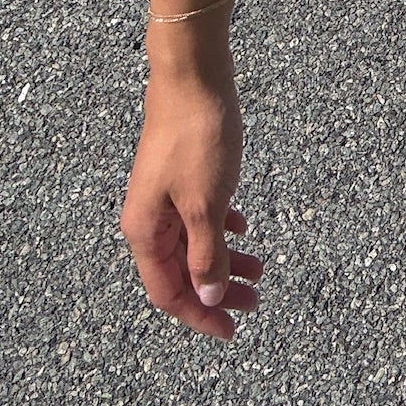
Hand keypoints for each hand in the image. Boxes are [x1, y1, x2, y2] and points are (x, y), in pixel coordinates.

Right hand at [120, 48, 263, 340]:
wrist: (194, 76)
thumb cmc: (197, 136)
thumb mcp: (206, 203)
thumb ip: (206, 254)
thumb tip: (208, 296)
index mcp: (146, 232)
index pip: (169, 293)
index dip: (200, 315)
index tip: (232, 330)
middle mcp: (149, 218)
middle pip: (182, 272)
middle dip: (218, 291)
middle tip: (255, 300)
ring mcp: (164, 195)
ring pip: (194, 243)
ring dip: (224, 261)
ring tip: (259, 269)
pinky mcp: (182, 174)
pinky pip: (199, 215)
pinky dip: (221, 228)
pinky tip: (243, 228)